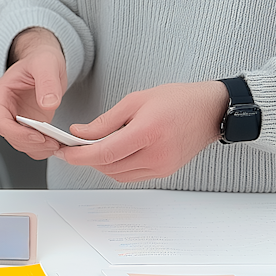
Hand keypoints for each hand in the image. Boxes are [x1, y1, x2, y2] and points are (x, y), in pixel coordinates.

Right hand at [0, 27, 67, 158]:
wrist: (44, 63)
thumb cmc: (39, 60)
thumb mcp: (46, 64)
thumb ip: (47, 82)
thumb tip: (48, 103)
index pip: (1, 121)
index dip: (18, 133)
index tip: (39, 136)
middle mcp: (3, 110)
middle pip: (10, 136)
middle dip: (32, 143)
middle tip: (54, 142)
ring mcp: (14, 120)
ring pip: (20, 144)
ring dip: (39, 148)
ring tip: (59, 143)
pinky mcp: (26, 127)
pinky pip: (31, 144)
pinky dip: (43, 148)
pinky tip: (57, 143)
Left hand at [57, 81, 228, 181]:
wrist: (211, 111)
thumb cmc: (177, 100)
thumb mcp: (135, 100)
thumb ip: (105, 121)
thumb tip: (79, 133)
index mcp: (148, 132)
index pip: (104, 153)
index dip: (79, 155)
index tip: (64, 151)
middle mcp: (156, 154)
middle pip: (108, 166)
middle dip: (86, 158)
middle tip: (73, 146)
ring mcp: (162, 166)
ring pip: (117, 174)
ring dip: (100, 164)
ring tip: (94, 146)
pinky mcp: (164, 172)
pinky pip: (130, 175)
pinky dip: (116, 166)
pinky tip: (114, 152)